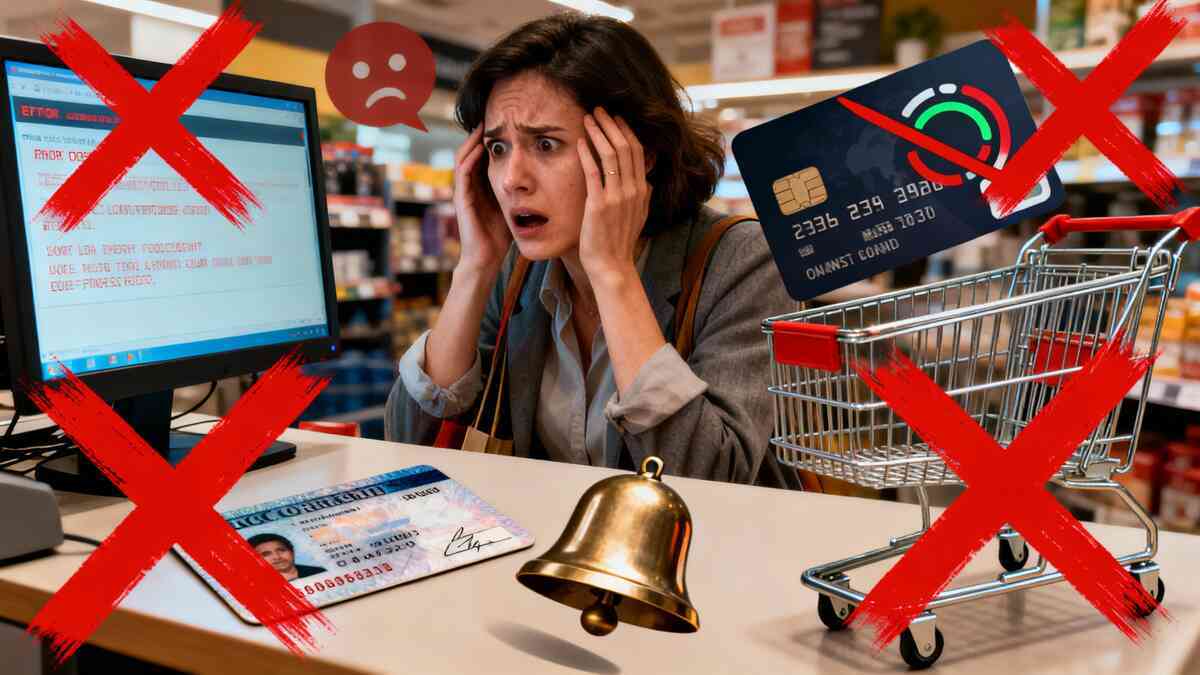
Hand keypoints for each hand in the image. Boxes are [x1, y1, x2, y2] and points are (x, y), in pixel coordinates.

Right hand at [453, 125, 511, 273]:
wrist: (486, 258)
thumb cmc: (500, 236)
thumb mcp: (514, 206)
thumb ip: (521, 191)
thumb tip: (542, 178)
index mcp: (481, 185)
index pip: (484, 155)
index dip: (493, 139)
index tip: (505, 124)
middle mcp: (470, 184)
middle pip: (472, 151)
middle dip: (480, 134)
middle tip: (492, 116)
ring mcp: (463, 190)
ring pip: (464, 157)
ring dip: (473, 140)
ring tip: (484, 124)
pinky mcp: (461, 198)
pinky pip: (463, 172)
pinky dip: (470, 157)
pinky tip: (481, 146)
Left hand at [576, 107, 650, 284]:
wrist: (612, 265)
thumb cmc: (620, 241)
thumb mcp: (639, 216)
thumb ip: (643, 196)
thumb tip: (646, 182)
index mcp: (642, 190)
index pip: (637, 151)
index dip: (626, 131)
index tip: (615, 117)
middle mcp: (633, 190)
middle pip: (625, 147)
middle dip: (611, 124)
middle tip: (599, 110)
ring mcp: (617, 196)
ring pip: (610, 154)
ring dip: (598, 132)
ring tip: (587, 118)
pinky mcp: (599, 204)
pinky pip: (592, 172)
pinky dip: (585, 153)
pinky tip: (578, 142)